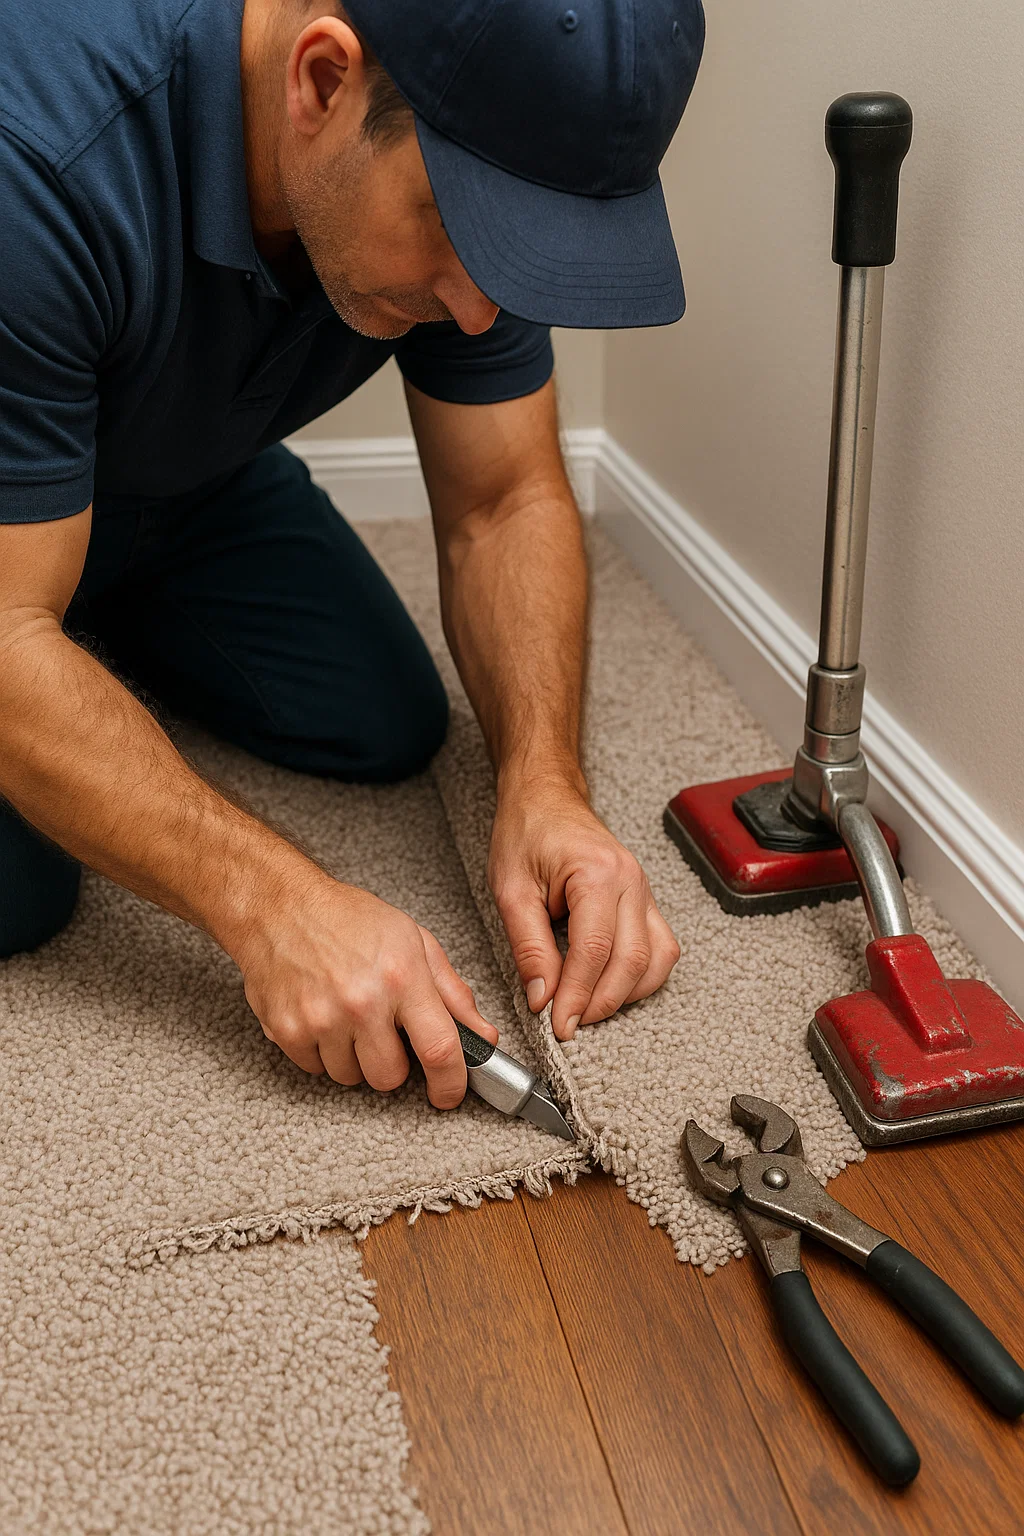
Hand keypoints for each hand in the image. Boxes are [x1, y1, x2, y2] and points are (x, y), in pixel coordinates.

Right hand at [234, 868, 496, 1106]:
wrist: (279, 906)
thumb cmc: (348, 919)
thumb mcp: (414, 941)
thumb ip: (452, 992)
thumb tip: (483, 1034)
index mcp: (402, 976)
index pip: (439, 1049)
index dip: (451, 1083)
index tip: (449, 1094)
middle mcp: (362, 1001)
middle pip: (390, 1077)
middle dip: (393, 1063)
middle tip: (384, 1032)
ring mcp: (321, 1018)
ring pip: (350, 1077)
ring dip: (354, 1058)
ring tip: (349, 1017)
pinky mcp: (286, 1030)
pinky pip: (315, 1069)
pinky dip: (321, 1052)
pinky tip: (322, 1017)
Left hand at [488, 778, 679, 1040]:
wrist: (545, 797)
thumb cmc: (527, 832)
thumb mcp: (511, 889)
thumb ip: (529, 946)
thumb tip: (542, 996)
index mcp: (597, 874)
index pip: (595, 950)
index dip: (577, 995)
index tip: (558, 1023)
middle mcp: (631, 881)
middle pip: (632, 961)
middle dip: (600, 1002)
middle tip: (569, 1023)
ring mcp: (644, 889)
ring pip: (657, 959)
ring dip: (626, 994)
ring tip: (588, 1008)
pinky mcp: (645, 899)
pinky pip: (660, 947)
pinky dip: (642, 976)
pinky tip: (612, 987)